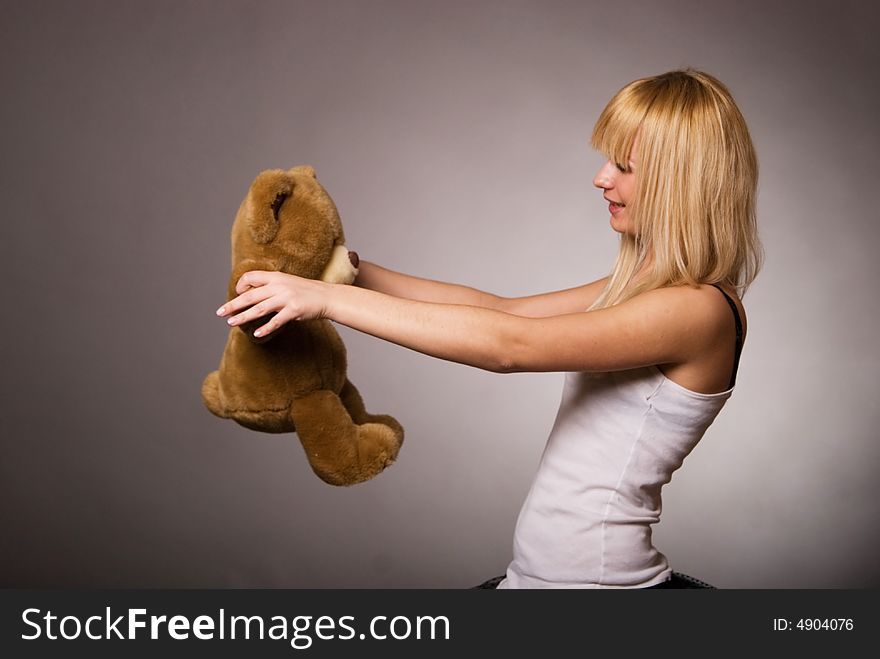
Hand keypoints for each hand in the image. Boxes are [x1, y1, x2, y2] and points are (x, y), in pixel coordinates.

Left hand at [215, 271, 331, 337]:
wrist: (327, 296)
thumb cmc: (306, 292)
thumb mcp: (287, 283)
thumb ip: (271, 286)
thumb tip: (253, 295)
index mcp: (275, 277)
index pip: (250, 278)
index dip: (240, 286)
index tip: (237, 295)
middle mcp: (279, 286)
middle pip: (250, 295)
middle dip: (233, 305)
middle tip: (220, 313)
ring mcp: (286, 298)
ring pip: (259, 308)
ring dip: (243, 317)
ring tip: (231, 323)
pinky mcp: (294, 310)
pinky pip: (276, 321)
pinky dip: (265, 328)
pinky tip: (256, 334)